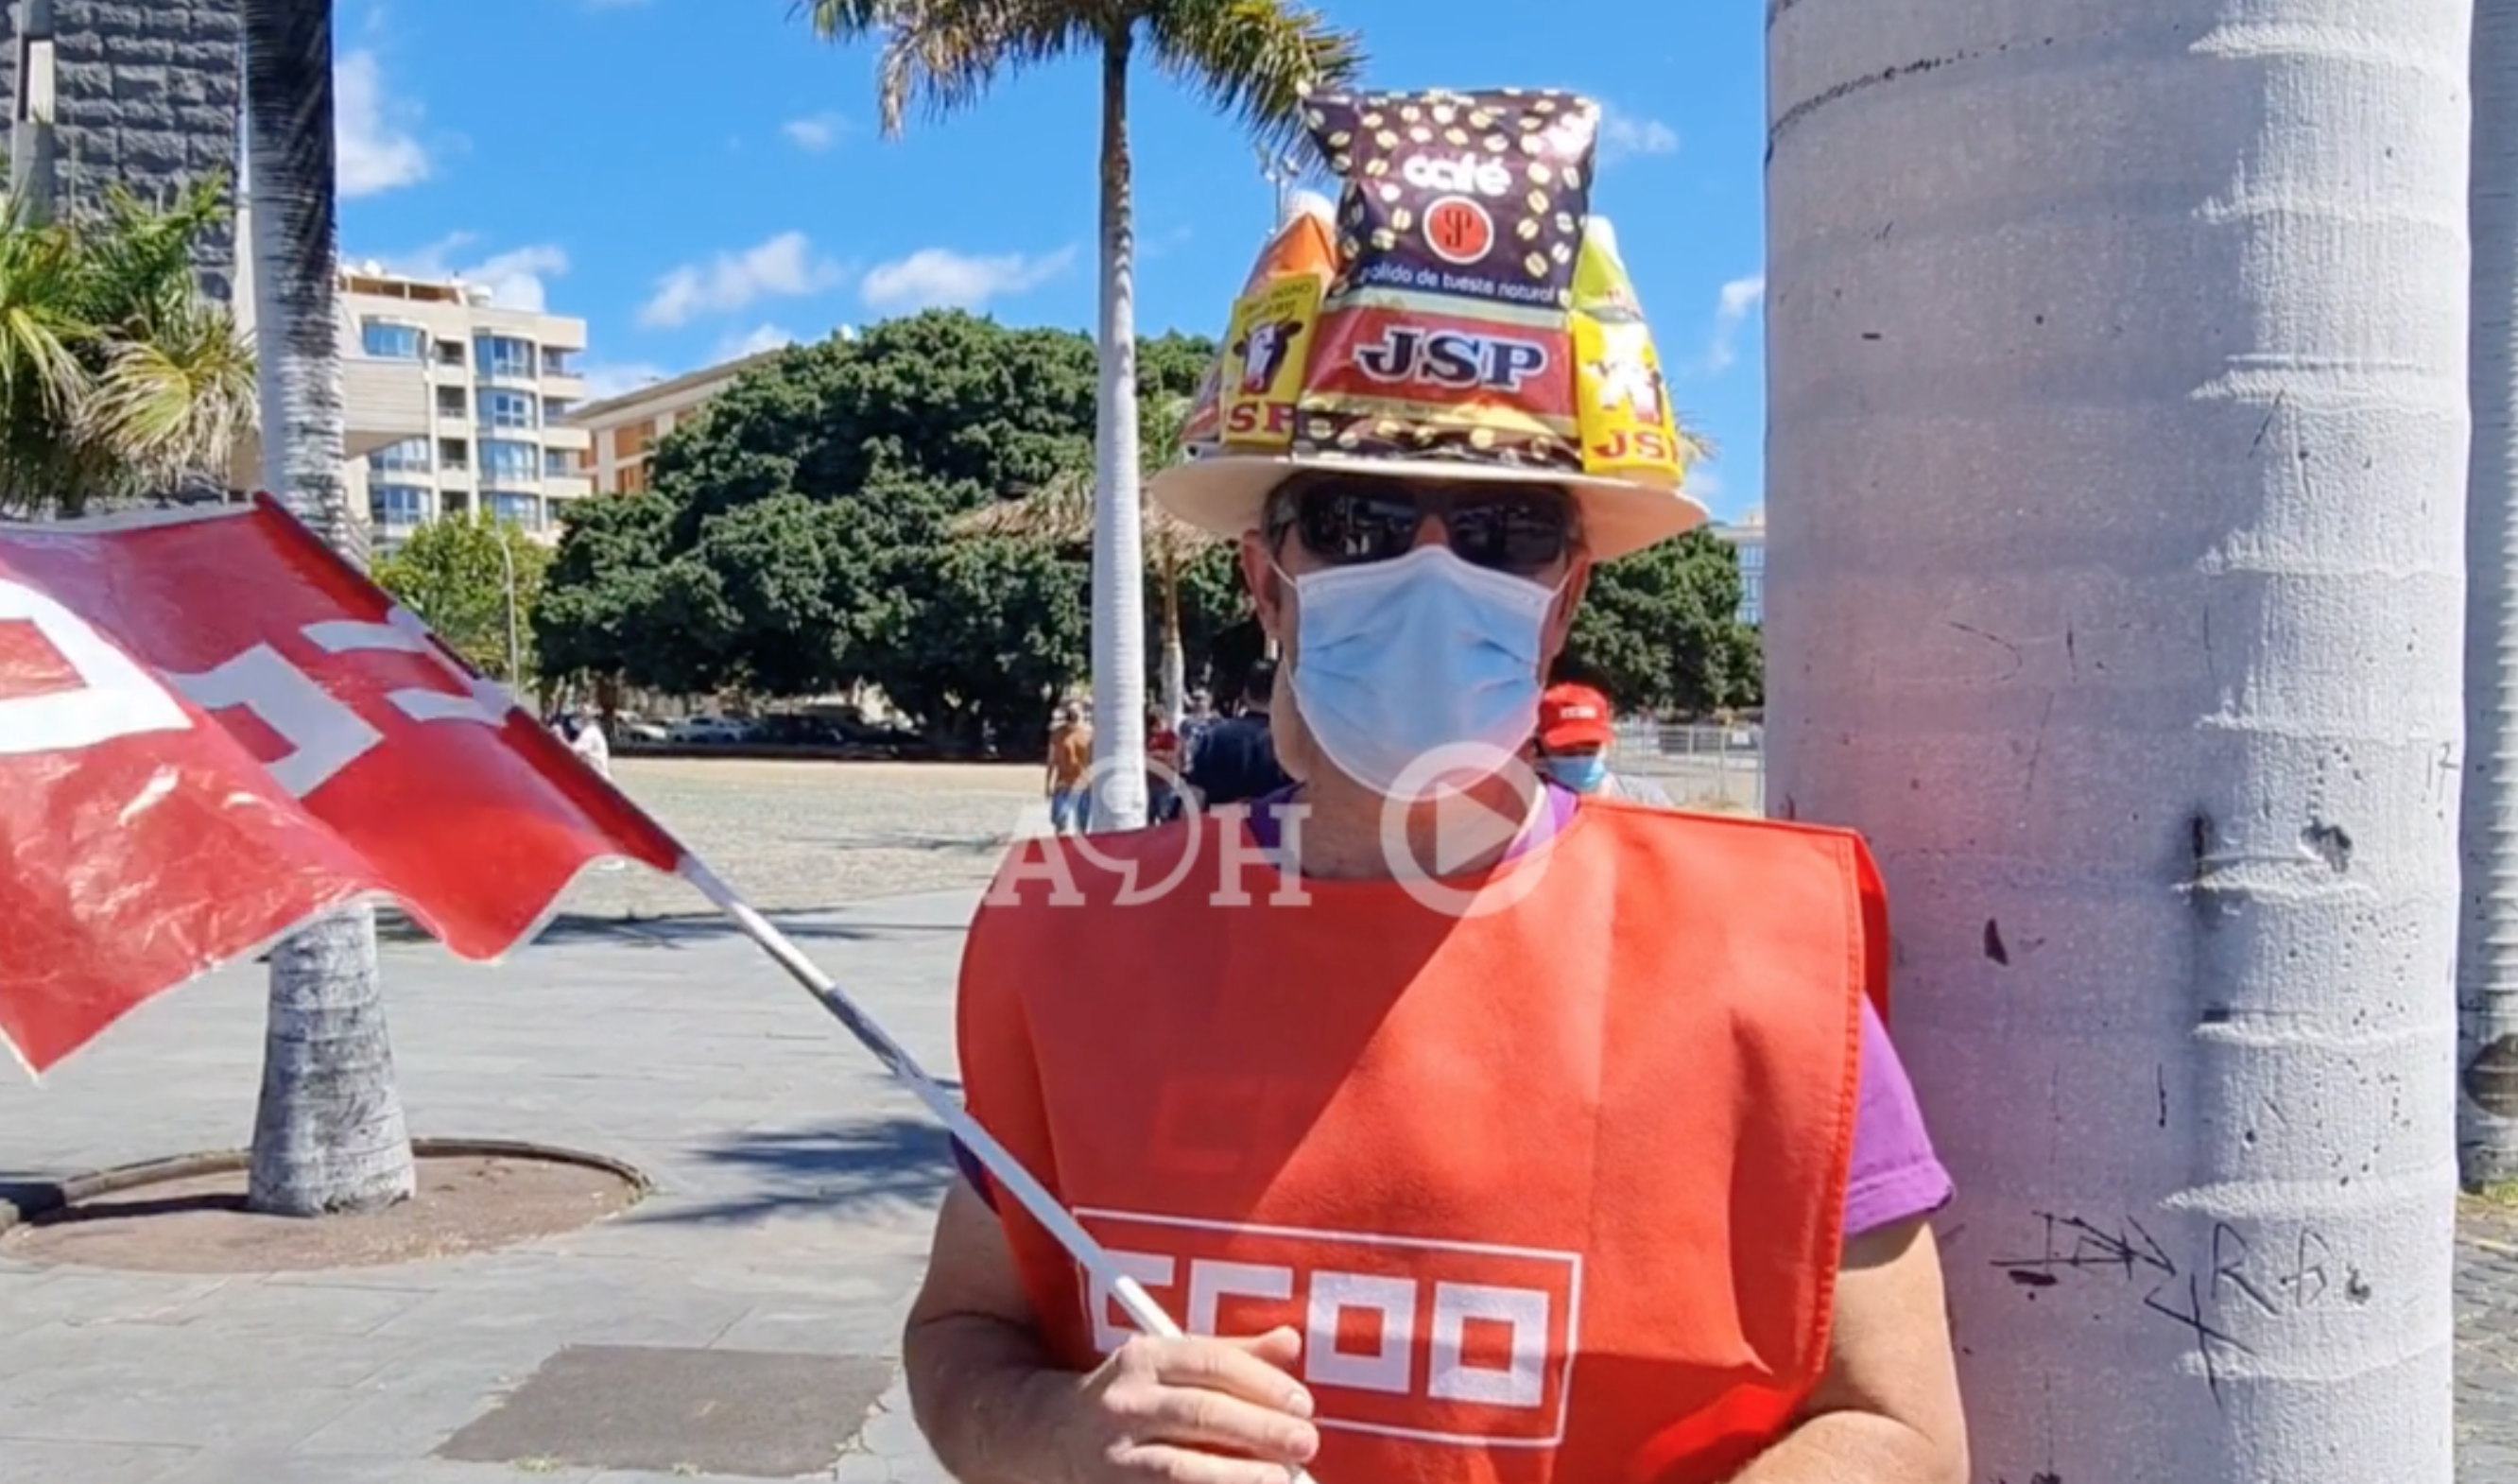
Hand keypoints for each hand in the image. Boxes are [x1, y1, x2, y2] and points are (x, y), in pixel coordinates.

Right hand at [1048, 1327, 1320, 1482]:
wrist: (1049, 1434)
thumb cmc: (1135, 1397)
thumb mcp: (1172, 1364)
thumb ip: (1233, 1354)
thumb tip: (1290, 1341)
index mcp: (1144, 1358)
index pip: (1209, 1362)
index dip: (1261, 1382)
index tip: (1303, 1403)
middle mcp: (1124, 1404)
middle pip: (1200, 1413)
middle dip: (1259, 1430)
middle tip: (1305, 1443)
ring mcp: (1113, 1456)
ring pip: (1179, 1469)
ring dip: (1236, 1477)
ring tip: (1279, 1480)